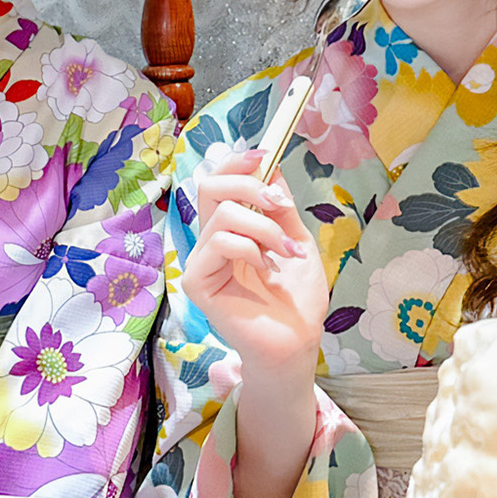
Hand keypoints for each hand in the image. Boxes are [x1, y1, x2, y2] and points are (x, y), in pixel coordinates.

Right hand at [181, 149, 327, 374]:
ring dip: (265, 228)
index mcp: (230, 229)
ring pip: (222, 215)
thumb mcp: (297, 239)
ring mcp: (201, 262)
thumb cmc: (297, 298)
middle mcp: (210, 241)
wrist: (298, 342)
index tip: (265, 155)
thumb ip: (280, 207)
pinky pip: (219, 243)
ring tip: (288, 252)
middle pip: (209, 186)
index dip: (236, 162)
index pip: (218, 182)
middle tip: (281, 205)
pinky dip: (250, 249)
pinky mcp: (198, 282)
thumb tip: (271, 165)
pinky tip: (267, 270)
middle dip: (250, 186)